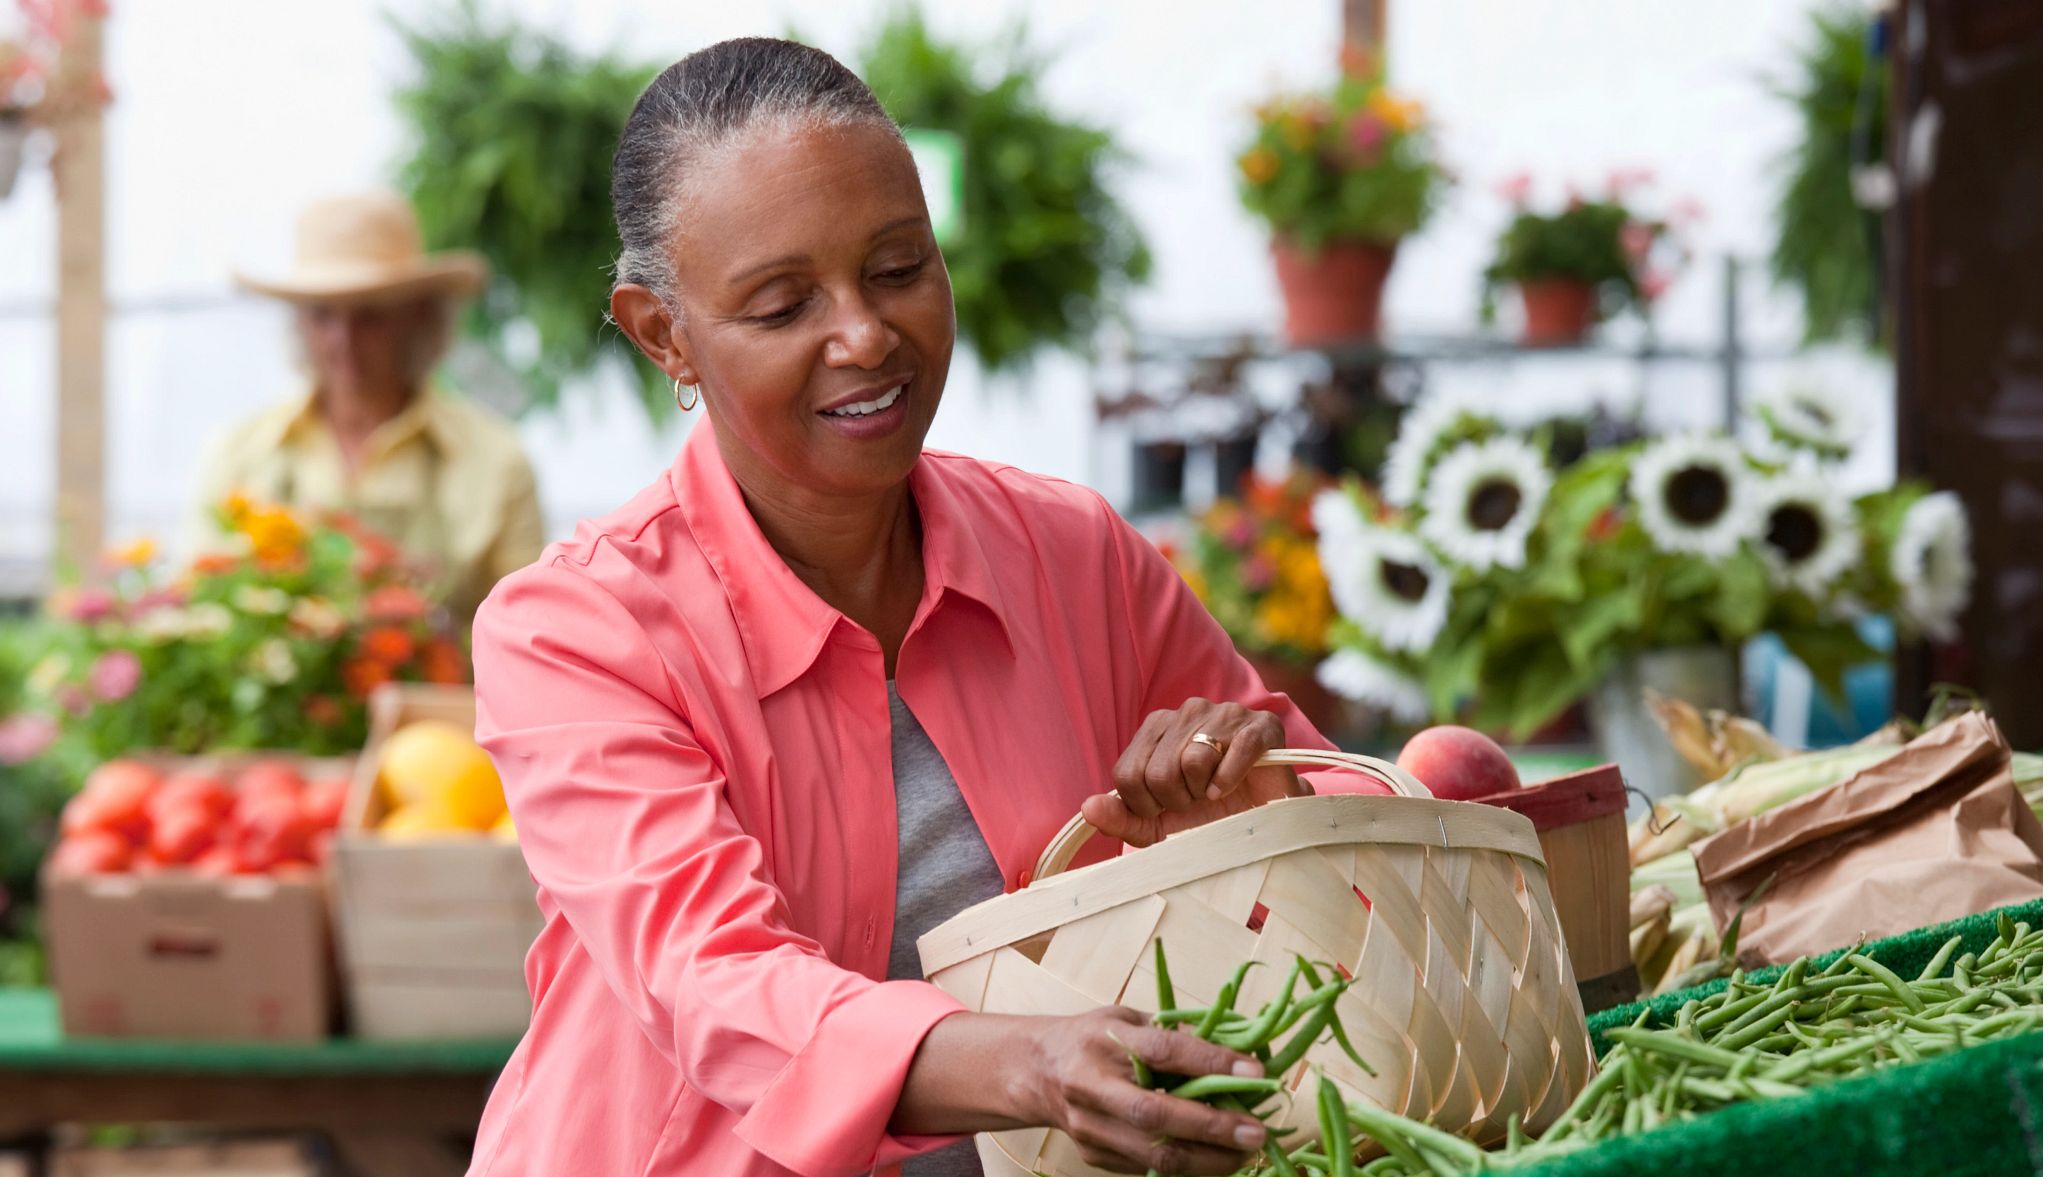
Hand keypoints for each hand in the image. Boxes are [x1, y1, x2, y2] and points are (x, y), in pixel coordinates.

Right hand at [1019, 1006, 1270, 1174]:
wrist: (1035, 1071)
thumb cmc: (1092, 1038)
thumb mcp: (1127, 1019)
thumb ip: (1173, 1033)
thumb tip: (1237, 1045)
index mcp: (1104, 1041)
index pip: (1163, 1052)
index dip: (1211, 1064)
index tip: (1256, 1073)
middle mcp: (1092, 1085)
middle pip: (1156, 1115)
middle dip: (1213, 1127)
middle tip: (1256, 1132)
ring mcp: (1090, 1126)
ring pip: (1154, 1154)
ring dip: (1208, 1159)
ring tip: (1245, 1153)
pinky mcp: (1093, 1154)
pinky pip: (1147, 1168)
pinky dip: (1188, 1167)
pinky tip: (1215, 1159)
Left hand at [1085, 699, 1304, 848]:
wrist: (1264, 821)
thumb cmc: (1208, 817)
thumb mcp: (1158, 826)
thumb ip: (1121, 818)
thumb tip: (1088, 808)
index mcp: (1156, 727)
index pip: (1127, 774)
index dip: (1146, 806)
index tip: (1168, 809)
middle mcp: (1187, 711)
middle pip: (1158, 772)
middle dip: (1178, 802)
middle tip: (1196, 802)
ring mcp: (1224, 713)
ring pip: (1194, 760)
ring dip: (1205, 791)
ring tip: (1215, 792)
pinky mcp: (1261, 725)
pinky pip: (1235, 751)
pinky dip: (1230, 779)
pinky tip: (1231, 787)